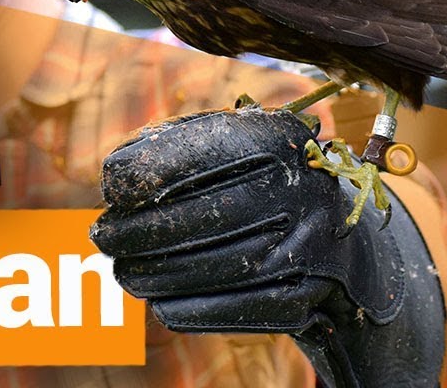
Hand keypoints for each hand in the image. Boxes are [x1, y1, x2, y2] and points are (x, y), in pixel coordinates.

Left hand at [91, 106, 445, 387]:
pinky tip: (157, 302)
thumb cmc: (261, 188)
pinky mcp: (310, 293)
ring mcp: (311, 245)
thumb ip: (174, 151)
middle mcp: (302, 187)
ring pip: (214, 265)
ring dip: (154, 273)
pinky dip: (189, 308)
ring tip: (122, 271)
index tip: (110, 189)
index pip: (201, 152)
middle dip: (138, 231)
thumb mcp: (231, 153)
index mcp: (279, 139)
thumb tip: (115, 177)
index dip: (147, 171)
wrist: (344, 248)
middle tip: (102, 237)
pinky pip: (236, 306)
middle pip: (202, 215)